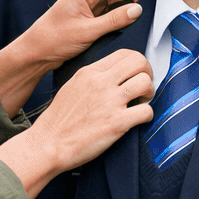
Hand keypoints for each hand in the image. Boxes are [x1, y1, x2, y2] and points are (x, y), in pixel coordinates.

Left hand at [0, 0, 145, 117]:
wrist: (35, 52)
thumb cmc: (55, 39)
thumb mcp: (88, 31)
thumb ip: (115, 20)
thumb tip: (138, 10)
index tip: (149, 8)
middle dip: (134, 3)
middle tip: (148, 18)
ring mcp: (88, 3)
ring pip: (116, 2)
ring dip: (127, 12)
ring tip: (139, 25)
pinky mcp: (89, 15)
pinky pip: (110, 12)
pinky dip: (119, 19)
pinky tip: (126, 29)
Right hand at [0, 49, 153, 198]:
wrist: (48, 144)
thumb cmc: (58, 121)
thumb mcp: (72, 87)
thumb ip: (92, 78)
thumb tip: (112, 75)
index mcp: (89, 73)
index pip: (124, 53)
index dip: (137, 64)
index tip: (136, 75)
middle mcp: (100, 83)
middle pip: (139, 61)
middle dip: (148, 73)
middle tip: (144, 88)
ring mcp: (109, 102)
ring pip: (146, 82)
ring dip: (150, 94)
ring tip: (141, 103)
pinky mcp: (117, 123)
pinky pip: (147, 111)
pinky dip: (148, 116)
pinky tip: (139, 120)